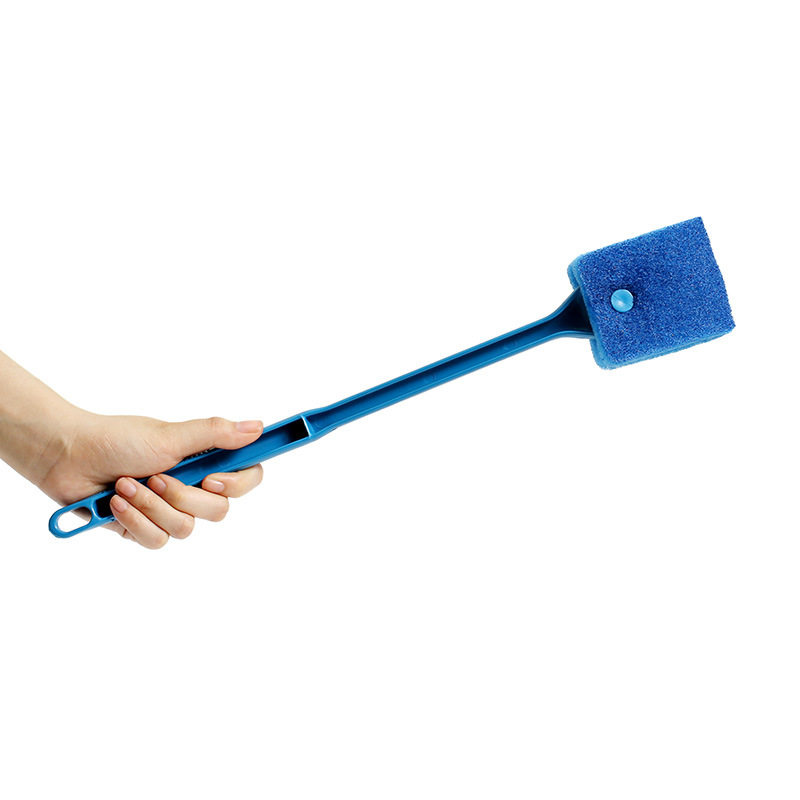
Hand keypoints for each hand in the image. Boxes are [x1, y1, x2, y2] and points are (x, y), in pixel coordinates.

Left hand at [40, 412, 263, 547]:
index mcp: (204, 460)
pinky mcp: (144, 528)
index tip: (213, 478)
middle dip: (184, 497)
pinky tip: (116, 503)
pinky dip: (135, 520)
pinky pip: (156, 540)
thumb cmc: (116, 440)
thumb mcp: (171, 435)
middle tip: (158, 477)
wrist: (68, 458)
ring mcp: (168, 510)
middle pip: (219, 510)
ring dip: (152, 506)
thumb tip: (257, 427)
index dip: (238, 483)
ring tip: (127, 486)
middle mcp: (192, 486)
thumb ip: (216, 434)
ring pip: (186, 528)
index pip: (247, 477)